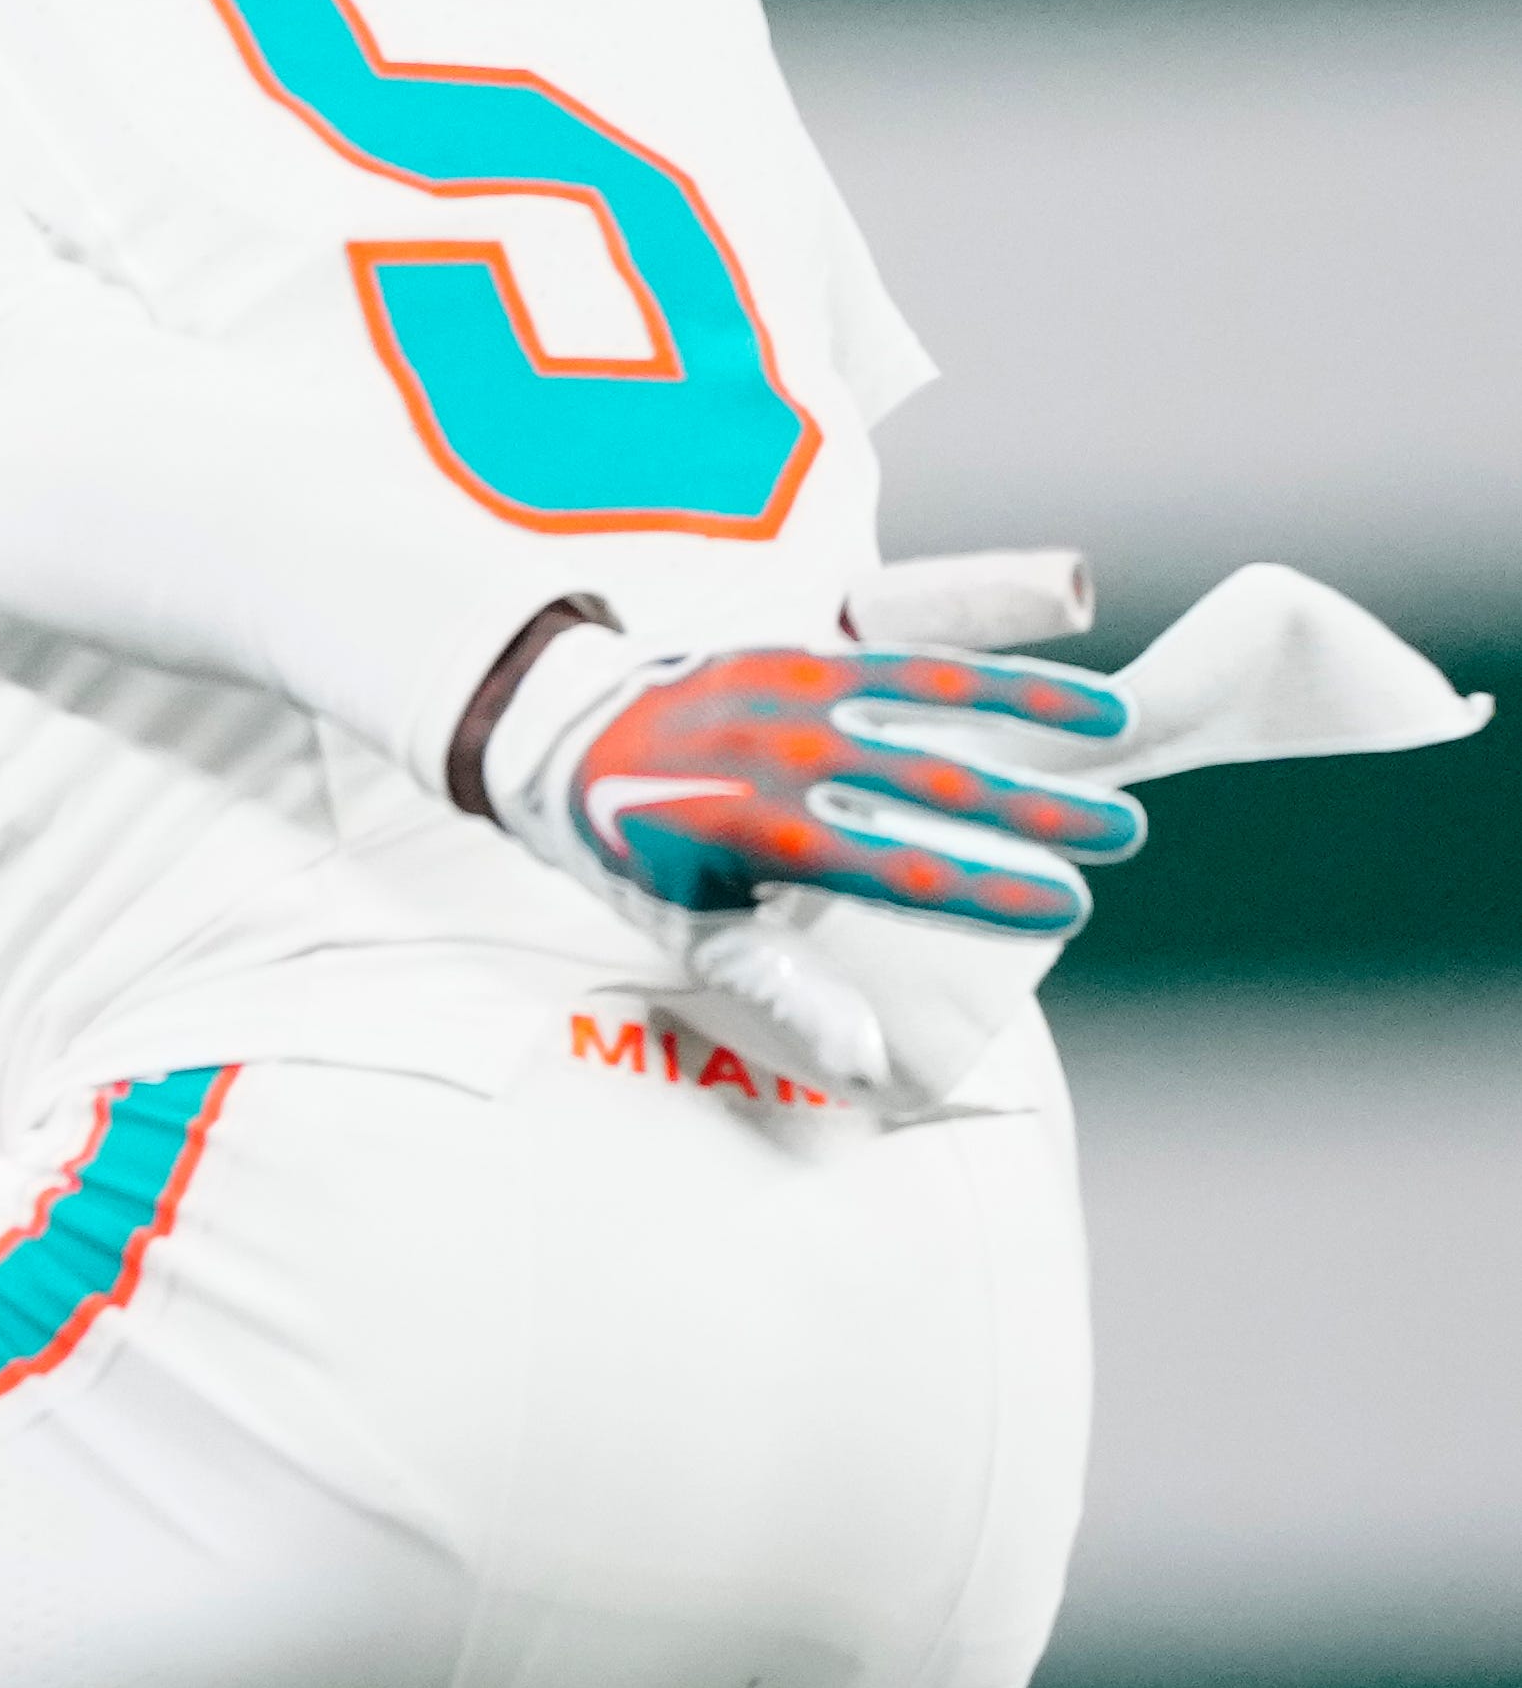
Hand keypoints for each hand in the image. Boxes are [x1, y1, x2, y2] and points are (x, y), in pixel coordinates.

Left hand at [520, 639, 1143, 934]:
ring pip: (932, 695)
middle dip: (1035, 808)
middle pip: (931, 783)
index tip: (1071, 907)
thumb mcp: (695, 932)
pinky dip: (983, 635)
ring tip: (1119, 725)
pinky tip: (1058, 623)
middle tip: (1127, 834)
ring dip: (1030, 705)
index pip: (895, 870)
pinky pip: (904, 641)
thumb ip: (788, 992)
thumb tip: (876, 1064)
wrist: (560, 734)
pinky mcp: (803, 647)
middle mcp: (781, 752)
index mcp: (754, 833)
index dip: (987, 889)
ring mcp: (795, 690)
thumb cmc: (640, 855)